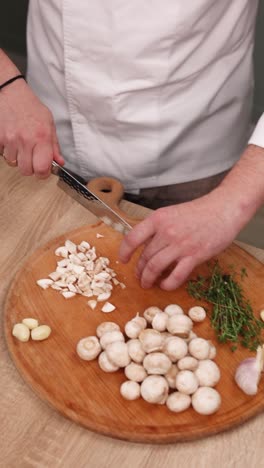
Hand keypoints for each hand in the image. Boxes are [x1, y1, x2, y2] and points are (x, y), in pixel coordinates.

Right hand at [0, 79, 63, 176]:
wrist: (9, 93)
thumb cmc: (30, 107)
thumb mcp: (49, 124)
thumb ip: (54, 146)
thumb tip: (59, 162)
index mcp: (42, 138)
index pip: (42, 169)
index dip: (43, 174)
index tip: (44, 169)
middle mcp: (26, 141)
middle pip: (26, 171)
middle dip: (30, 168)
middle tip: (32, 158)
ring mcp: (10, 140)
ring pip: (13, 163)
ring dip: (17, 158)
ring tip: (20, 145)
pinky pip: (2, 154)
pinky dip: (7, 151)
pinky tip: (12, 141)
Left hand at [119, 189, 241, 289]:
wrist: (223, 209)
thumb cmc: (198, 212)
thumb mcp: (172, 213)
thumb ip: (158, 228)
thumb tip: (145, 246)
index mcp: (158, 219)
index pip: (132, 238)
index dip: (124, 252)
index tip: (123, 260)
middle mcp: (167, 232)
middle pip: (145, 257)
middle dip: (139, 270)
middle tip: (139, 277)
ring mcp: (180, 245)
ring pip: (156, 267)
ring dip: (148, 279)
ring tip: (147, 284)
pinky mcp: (195, 256)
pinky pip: (176, 275)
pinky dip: (168, 284)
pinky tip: (165, 285)